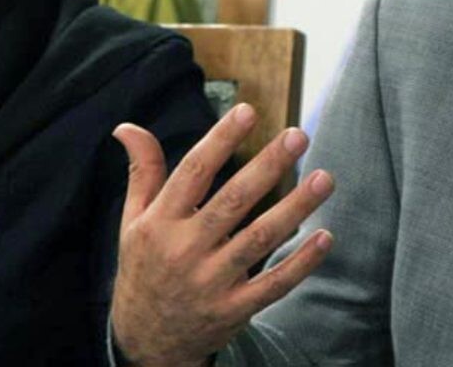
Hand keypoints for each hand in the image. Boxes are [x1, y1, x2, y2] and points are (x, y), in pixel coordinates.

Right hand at [111, 103, 335, 366]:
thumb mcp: (132, 222)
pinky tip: (325, 236)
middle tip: (299, 136)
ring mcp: (211, 282)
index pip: (194, 173)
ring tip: (324, 178)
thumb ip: (142, 173)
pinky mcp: (234, 309)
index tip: (248, 111)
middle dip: (268, 166)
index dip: (221, 140)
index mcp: (161, 223)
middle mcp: (185, 250)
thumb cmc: (144, 269)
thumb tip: (127, 127)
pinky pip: (273, 284)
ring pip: (259, 240)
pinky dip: (301, 263)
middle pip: (233, 201)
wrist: (145, 341)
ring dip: (295, 208)